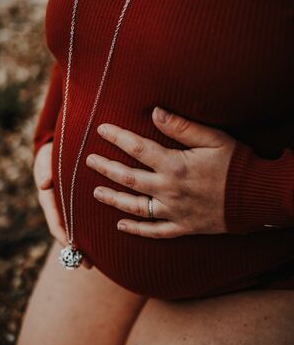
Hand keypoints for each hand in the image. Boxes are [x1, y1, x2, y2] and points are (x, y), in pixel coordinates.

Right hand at [34, 142, 92, 267]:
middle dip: (77, 250)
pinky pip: (85, 220)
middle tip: (89, 265)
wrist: (58, 148)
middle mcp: (59, 206)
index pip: (55, 222)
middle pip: (68, 232)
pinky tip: (107, 238)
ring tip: (99, 261)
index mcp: (49, 199)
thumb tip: (44, 183)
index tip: (73, 250)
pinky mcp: (79, 204)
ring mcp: (68, 207)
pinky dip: (92, 231)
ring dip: (86, 245)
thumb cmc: (51, 153)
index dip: (64, 237)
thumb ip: (45, 169)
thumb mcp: (45, 159)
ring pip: (77, 229)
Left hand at [85, 107, 236, 238]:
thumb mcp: (213, 138)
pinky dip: (136, 230)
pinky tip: (120, 226)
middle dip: (106, 168)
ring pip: (135, 207)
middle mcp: (168, 190)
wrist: (257, 196)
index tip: (101, 129)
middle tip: (88, 160)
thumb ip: (182, 127)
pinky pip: (154, 232)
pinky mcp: (183, 227)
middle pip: (128, 178)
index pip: (137, 148)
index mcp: (174, 165)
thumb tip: (155, 112)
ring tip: (95, 192)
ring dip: (113, 199)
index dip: (117, 137)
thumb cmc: (236, 163)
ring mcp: (174, 211)